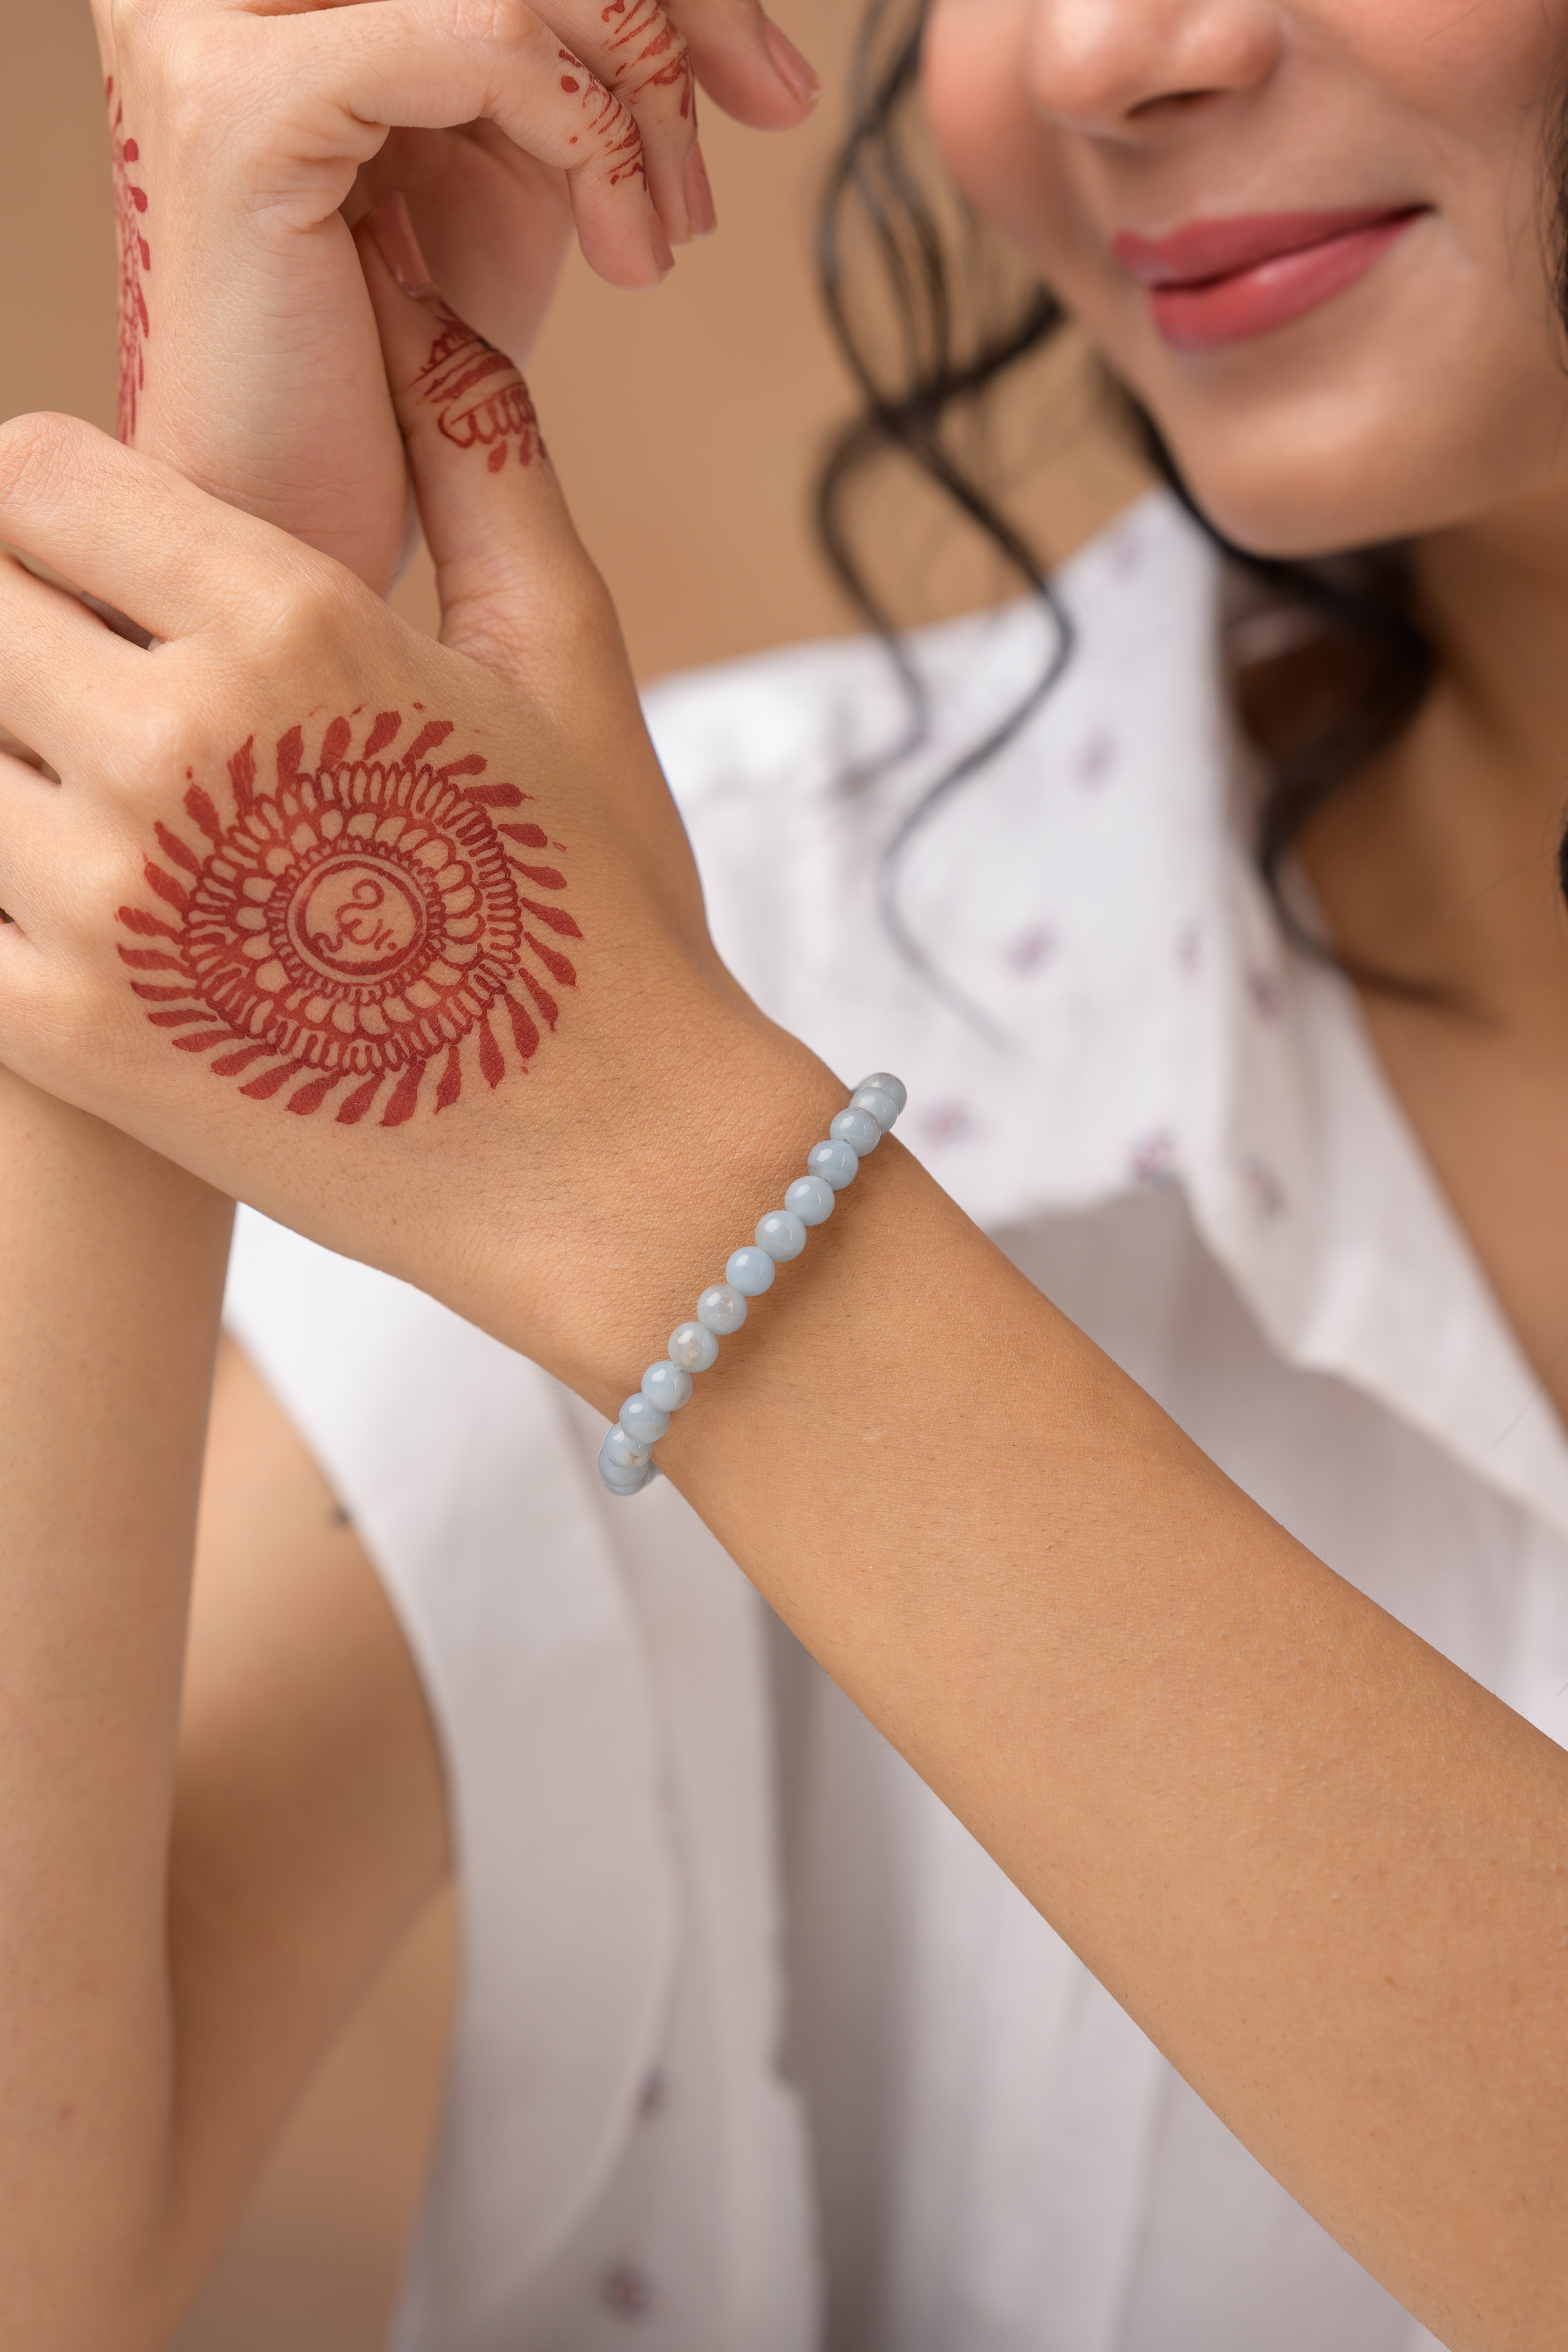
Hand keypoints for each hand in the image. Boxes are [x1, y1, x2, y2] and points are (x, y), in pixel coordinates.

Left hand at [0, 224, 830, 1392]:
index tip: (93, 553)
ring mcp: (99, 903)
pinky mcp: (64, 1038)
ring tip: (115, 810)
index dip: (51, 500)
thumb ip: (477, 461)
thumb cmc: (599, 906)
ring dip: (16, 766)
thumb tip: (425, 296)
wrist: (616, 1160)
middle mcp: (170, 746)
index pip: (35, 477)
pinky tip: (98, 910)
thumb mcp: (566, 658)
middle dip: (24, 625)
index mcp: (288, 626)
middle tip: (104, 688)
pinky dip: (3, 893)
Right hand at [91, 0, 821, 590]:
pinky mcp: (241, 106)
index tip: (766, 77)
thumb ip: (572, 64)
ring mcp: (209, 21)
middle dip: (676, 1)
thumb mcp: (509, 171)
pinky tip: (629, 253)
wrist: (296, 524)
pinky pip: (482, 39)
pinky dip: (592, 135)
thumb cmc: (395, 372)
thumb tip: (719, 16)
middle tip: (770, 106)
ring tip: (670, 224)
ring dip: (642, 83)